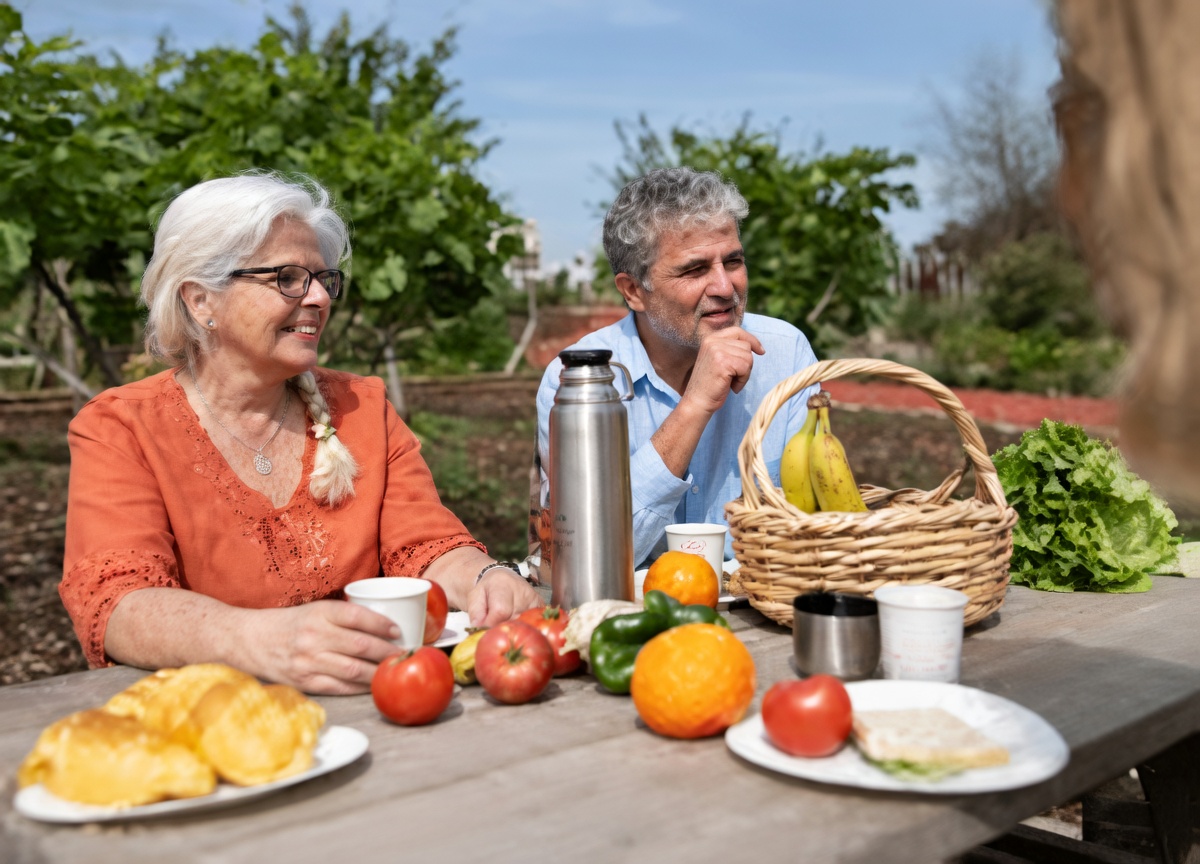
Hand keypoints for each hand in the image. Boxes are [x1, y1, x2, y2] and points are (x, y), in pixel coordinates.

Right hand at [243, 601, 403, 694]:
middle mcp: (314, 636)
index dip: (382, 624)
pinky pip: (339, 687)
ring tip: (394, 671)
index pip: (357, 616)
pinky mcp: (304, 681)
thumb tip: (384, 624)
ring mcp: (308, 661)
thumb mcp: (314, 610)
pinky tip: (372, 685)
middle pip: (361, 645)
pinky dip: (359, 688)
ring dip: (378, 672)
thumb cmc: (289, 624)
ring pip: (353, 669)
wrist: (249, 640)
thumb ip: (343, 616)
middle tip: (405, 654)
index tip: (398, 630)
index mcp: (319, 613)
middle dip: (388, 652)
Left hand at [466, 568, 542, 627]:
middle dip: (500, 626)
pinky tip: (515, 622)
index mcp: (503, 584)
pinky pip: (533, 621)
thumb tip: (479, 627)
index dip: (491, 623)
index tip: (483, 627)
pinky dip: (523, 625)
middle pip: (512, 619)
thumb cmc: (485, 590)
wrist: (498, 579)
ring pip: (523, 623)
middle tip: (493, 624)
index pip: (501, 611)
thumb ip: (475, 613)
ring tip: (503, 621)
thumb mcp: (474, 597)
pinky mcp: (539, 604)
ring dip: (512, 627)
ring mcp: (532, 597)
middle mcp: (521, 589)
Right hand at [680, 327, 764, 415]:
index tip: (761, 351)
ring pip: (748, 357)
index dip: (752, 340)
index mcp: (710, 338)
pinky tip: (732, 387)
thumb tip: (754, 345)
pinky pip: (746, 368)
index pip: (738, 332)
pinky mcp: (723, 362)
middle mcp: (713, 341)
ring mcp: (717, 350)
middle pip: (746, 346)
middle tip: (734, 377)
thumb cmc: (710, 384)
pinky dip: (743, 380)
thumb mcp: (718, 360)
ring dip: (744, 374)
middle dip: (746, 363)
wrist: (697, 401)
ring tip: (731, 382)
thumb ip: (730, 349)